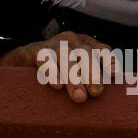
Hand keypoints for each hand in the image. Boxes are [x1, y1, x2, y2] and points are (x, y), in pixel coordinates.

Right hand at [0, 30, 119, 103]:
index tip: (114, 74)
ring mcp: (53, 44)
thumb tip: (103, 95)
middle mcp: (71, 40)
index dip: (108, 60)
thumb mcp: (76, 71)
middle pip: (85, 54)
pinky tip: (57, 86)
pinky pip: (45, 59)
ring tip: (79, 97)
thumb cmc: (57, 69)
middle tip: (97, 92)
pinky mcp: (35, 51)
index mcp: (85, 44)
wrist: (24, 59)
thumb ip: (91, 78)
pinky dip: (51, 72)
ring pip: (66, 57)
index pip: (101, 49)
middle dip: (92, 73)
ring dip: (74, 77)